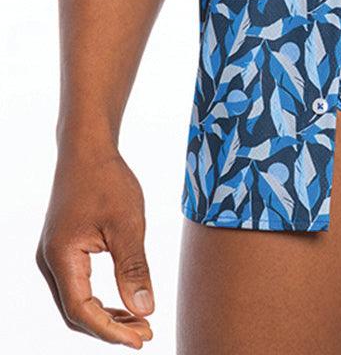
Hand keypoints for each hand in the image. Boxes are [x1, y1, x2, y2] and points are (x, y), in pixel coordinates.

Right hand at [36, 145, 154, 348]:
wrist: (87, 149)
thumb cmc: (107, 179)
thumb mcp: (127, 223)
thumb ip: (134, 268)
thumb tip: (145, 310)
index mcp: (61, 257)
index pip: (81, 310)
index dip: (111, 330)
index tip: (142, 339)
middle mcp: (50, 261)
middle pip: (76, 312)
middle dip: (110, 328)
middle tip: (146, 334)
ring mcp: (54, 256)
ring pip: (77, 301)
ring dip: (106, 315)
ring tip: (141, 323)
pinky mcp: (64, 249)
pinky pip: (79, 286)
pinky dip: (101, 299)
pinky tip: (125, 302)